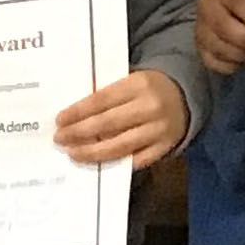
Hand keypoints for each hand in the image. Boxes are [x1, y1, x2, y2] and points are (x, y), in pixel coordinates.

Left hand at [56, 68, 188, 168]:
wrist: (185, 96)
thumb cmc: (148, 88)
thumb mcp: (131, 81)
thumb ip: (108, 94)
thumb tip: (74, 115)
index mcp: (139, 84)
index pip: (101, 100)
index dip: (78, 112)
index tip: (60, 120)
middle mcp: (150, 107)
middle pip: (108, 124)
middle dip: (79, 133)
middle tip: (59, 139)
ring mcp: (158, 129)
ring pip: (119, 146)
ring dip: (92, 152)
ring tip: (73, 153)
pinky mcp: (164, 147)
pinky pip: (135, 160)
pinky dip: (115, 163)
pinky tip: (97, 162)